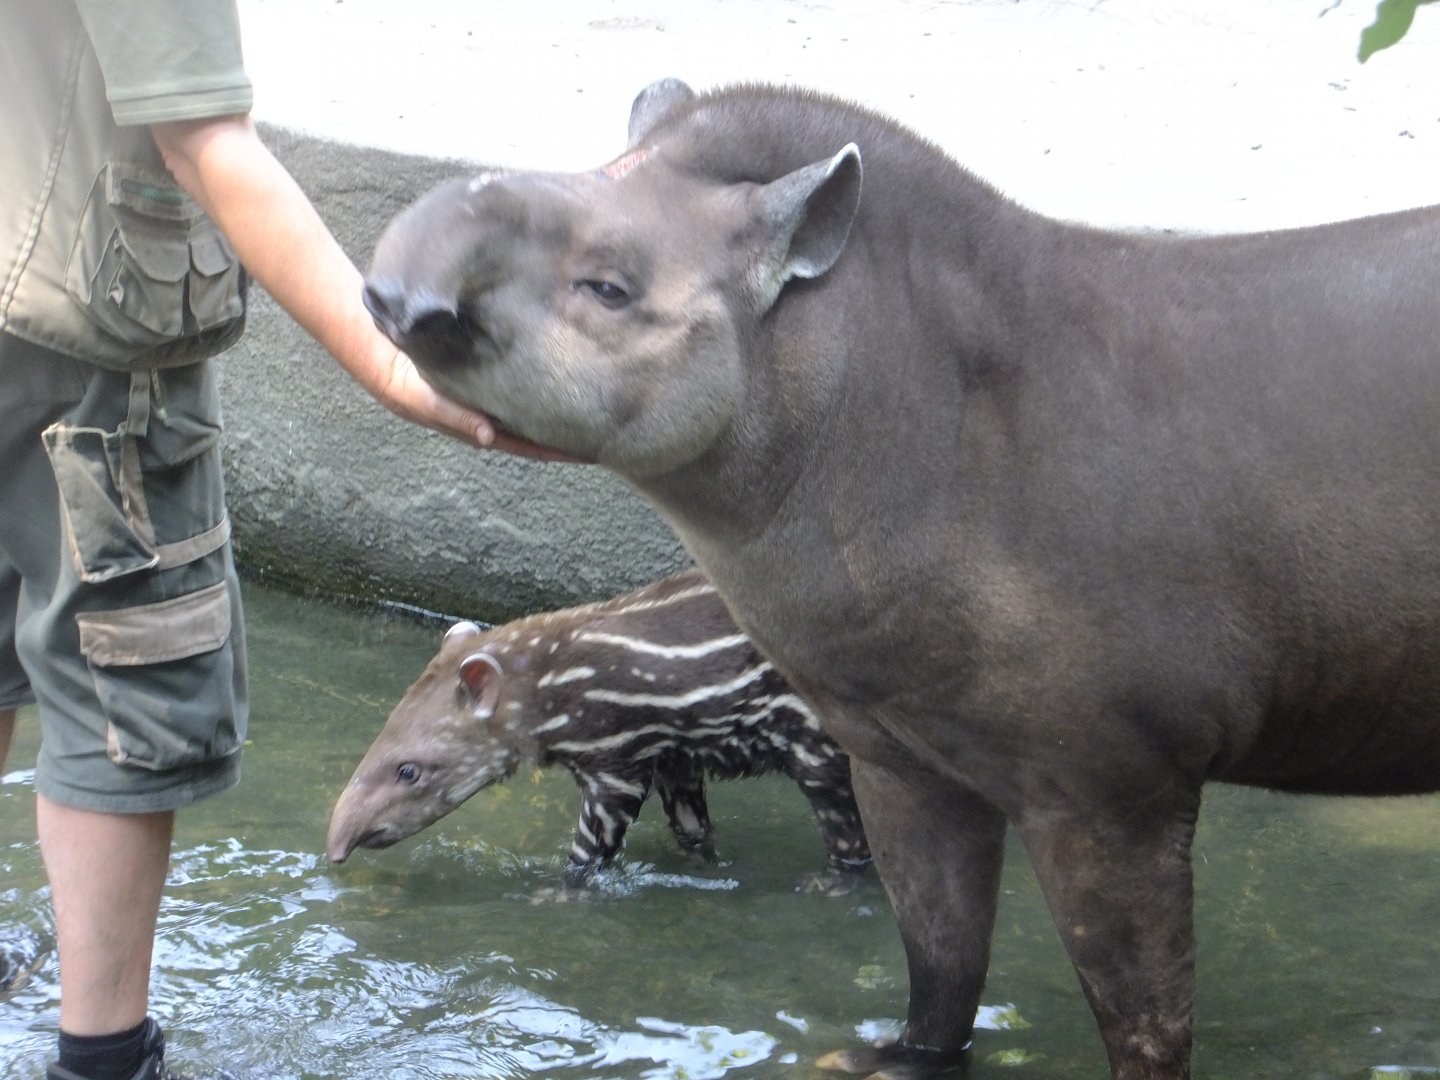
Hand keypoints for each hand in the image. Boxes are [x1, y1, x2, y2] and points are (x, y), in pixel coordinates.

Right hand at [370, 348, 584, 461]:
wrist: (378, 354)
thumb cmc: (400, 383)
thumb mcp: (425, 401)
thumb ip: (457, 417)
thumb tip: (489, 436)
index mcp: (480, 427)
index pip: (529, 445)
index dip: (559, 451)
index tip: (592, 452)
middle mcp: (489, 415)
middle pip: (537, 429)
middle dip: (567, 431)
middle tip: (606, 428)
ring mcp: (488, 396)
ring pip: (531, 407)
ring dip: (556, 407)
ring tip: (591, 402)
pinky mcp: (485, 374)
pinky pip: (520, 383)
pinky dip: (540, 383)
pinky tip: (559, 375)